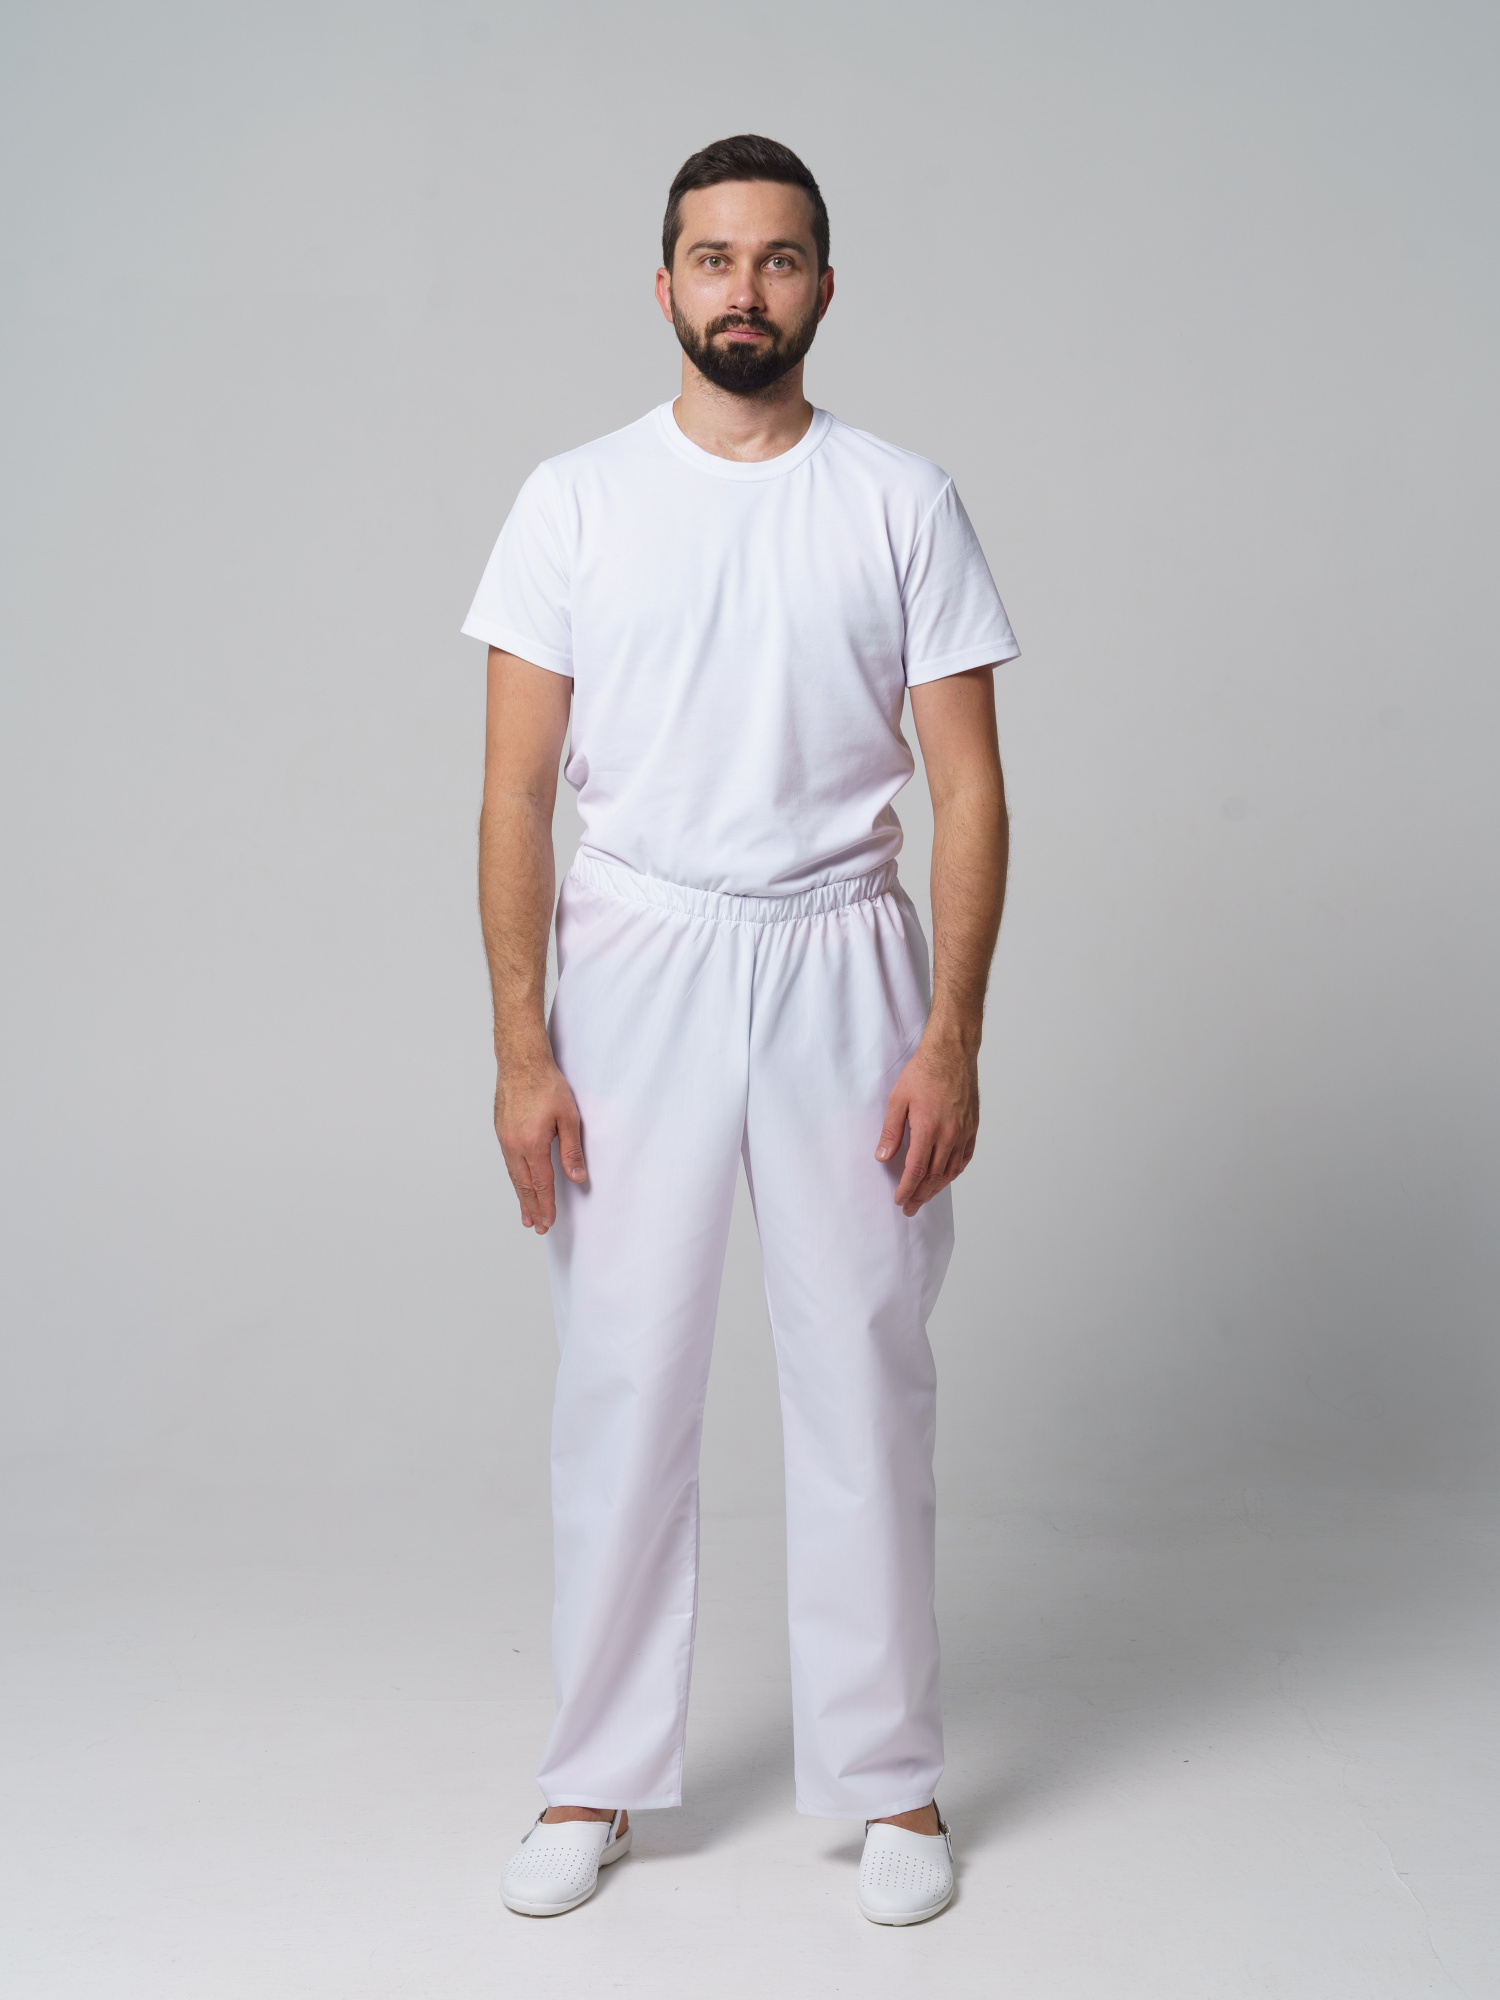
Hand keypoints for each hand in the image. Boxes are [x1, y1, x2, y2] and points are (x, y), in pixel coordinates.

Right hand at [494, 1049, 586, 1233]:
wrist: (521, 1061)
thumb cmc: (546, 1084)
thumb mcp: (568, 1117)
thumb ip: (572, 1150)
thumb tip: (577, 1176)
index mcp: (531, 1144)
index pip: (541, 1183)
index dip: (546, 1204)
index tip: (548, 1222)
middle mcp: (513, 1145)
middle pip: (523, 1185)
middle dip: (532, 1207)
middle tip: (537, 1227)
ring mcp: (504, 1138)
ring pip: (513, 1175)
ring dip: (521, 1196)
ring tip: (526, 1214)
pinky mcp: (500, 1130)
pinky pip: (508, 1162)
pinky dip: (514, 1178)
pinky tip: (519, 1183)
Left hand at [875, 1032, 978, 1215]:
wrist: (952, 1053)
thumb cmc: (923, 1072)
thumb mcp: (897, 1099)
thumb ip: (891, 1131)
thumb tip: (882, 1157)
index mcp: (929, 1128)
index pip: (917, 1170)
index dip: (907, 1189)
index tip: (899, 1200)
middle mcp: (949, 1134)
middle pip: (934, 1176)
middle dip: (920, 1195)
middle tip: (909, 1208)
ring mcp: (964, 1132)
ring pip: (951, 1170)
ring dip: (937, 1188)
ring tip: (924, 1197)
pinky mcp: (972, 1126)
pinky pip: (965, 1157)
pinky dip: (955, 1172)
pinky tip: (946, 1177)